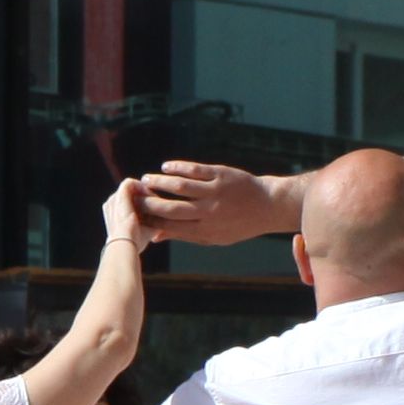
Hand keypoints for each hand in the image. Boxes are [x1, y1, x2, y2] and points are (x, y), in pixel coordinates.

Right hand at [95, 180, 159, 253]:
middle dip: (145, 196)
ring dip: (144, 191)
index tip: (156, 210)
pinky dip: (141, 186)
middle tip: (158, 203)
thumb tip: (161, 226)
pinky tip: (151, 195)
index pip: (129, 204)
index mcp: (114, 215)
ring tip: (155, 198)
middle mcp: (112, 205)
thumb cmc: (135, 242)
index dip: (143, 204)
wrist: (126, 242)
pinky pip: (130, 183)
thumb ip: (150, 225)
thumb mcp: (143, 232)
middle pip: (130, 195)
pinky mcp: (119, 193)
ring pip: (131, 188)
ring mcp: (114, 199)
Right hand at [130, 160, 291, 249]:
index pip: (170, 227)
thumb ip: (185, 235)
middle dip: (149, 203)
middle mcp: (210, 213)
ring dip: (159, 182)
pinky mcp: (222, 175)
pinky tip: (166, 167)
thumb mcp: (214, 237)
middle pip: (171, 208)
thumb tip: (155, 236)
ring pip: (179, 187)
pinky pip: (195, 170)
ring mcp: (216, 193)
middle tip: (134, 197)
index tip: (135, 215)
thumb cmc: (237, 224)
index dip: (150, 221)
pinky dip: (177, 168)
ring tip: (146, 180)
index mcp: (206, 231)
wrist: (269, 206)